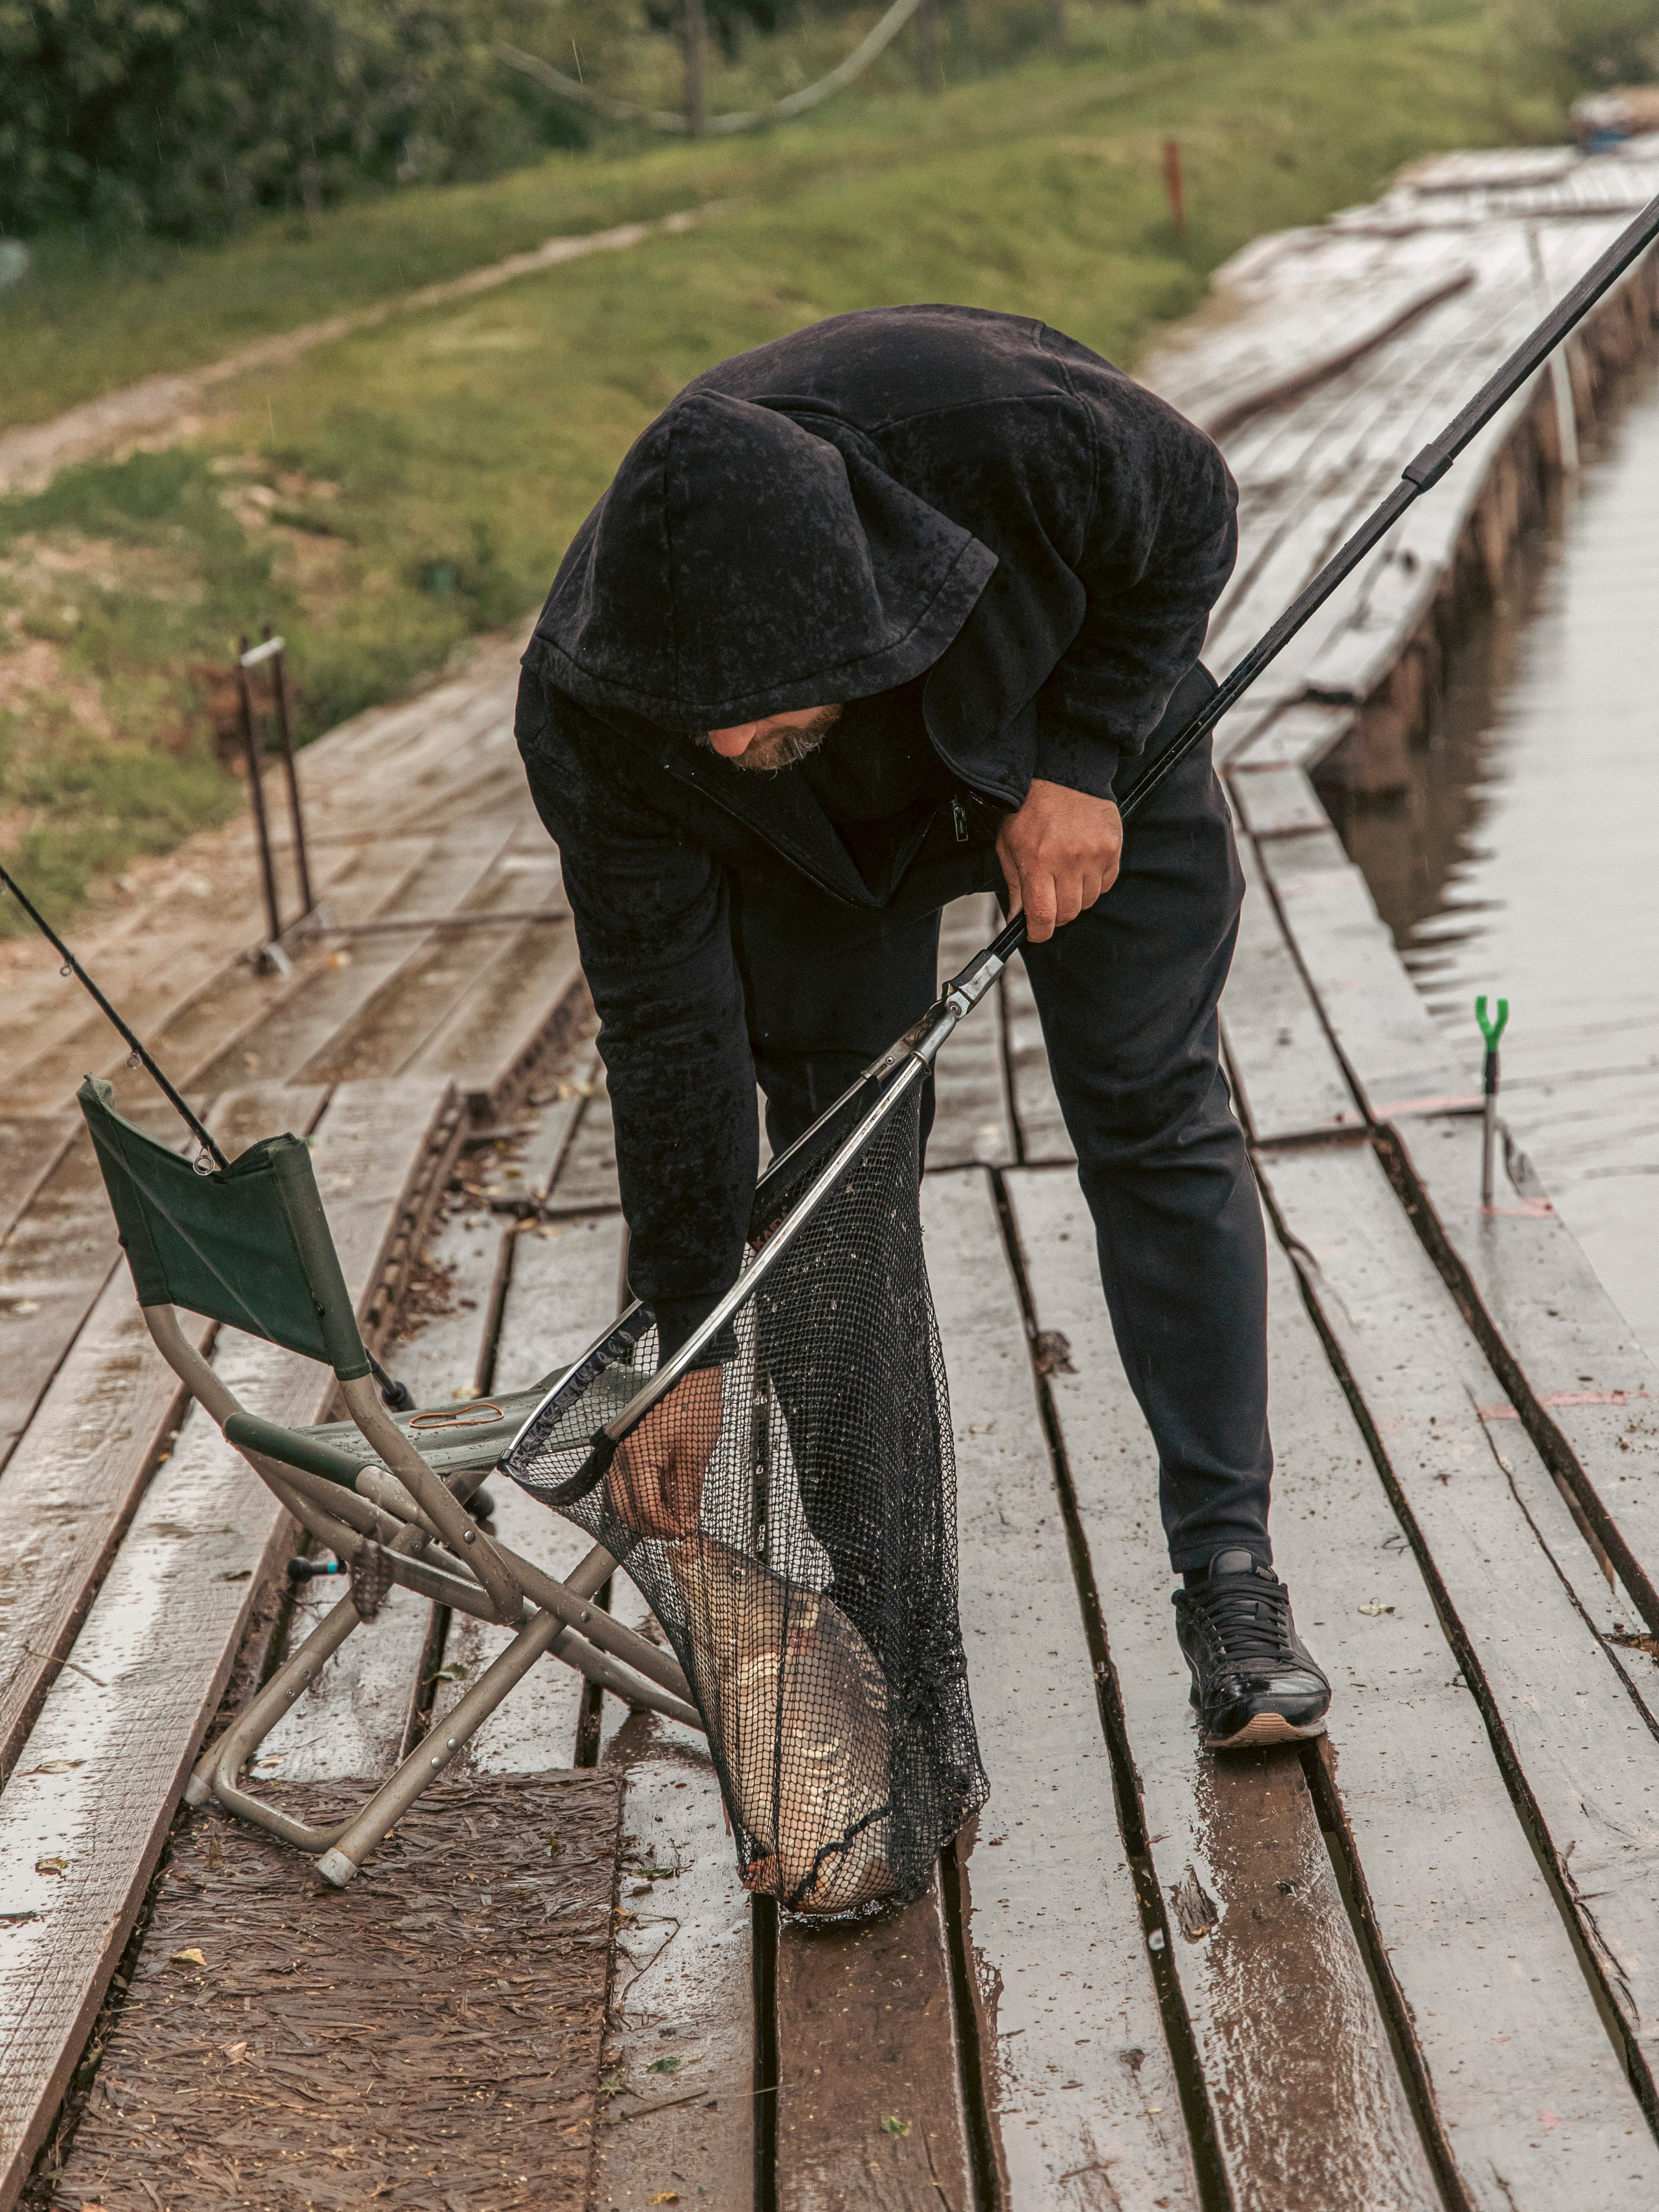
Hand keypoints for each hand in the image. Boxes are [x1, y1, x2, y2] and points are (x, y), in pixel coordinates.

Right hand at [607, 1366, 722, 1540]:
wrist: (688, 1374)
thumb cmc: (693, 1405)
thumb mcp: (696, 1455)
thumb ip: (688, 1494)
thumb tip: (686, 1524)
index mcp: (637, 1458)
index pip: (646, 1509)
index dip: (666, 1527)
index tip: (685, 1533)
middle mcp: (620, 1458)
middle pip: (626, 1510)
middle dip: (651, 1526)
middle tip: (677, 1531)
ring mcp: (620, 1453)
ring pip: (622, 1499)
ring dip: (644, 1514)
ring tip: (671, 1517)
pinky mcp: (626, 1449)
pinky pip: (625, 1483)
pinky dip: (641, 1496)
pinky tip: (663, 1498)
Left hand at [996, 779, 1121, 943]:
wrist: (1062, 773)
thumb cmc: (1030, 807)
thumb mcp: (1008, 845)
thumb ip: (1015, 883)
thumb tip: (1018, 917)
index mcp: (1038, 861)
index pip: (1043, 916)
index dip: (1038, 932)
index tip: (1035, 932)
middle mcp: (1068, 860)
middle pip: (1069, 913)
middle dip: (1056, 915)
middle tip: (1049, 902)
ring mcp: (1094, 854)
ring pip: (1089, 900)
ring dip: (1076, 897)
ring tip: (1064, 876)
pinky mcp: (1112, 847)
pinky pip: (1106, 883)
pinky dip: (1094, 882)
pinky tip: (1082, 865)